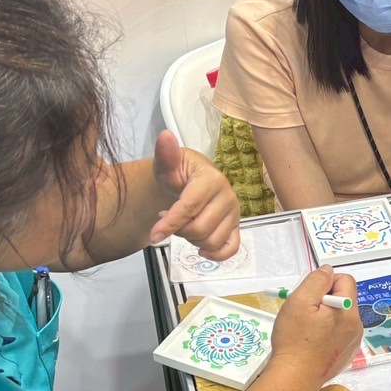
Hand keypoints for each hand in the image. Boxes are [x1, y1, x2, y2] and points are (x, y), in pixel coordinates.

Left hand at [148, 131, 239, 258]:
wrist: (192, 179)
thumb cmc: (178, 172)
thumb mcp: (167, 164)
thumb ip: (165, 153)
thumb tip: (164, 136)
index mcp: (212, 180)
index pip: (190, 207)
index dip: (170, 222)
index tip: (154, 234)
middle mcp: (228, 197)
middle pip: (201, 228)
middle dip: (179, 231)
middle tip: (168, 222)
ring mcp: (235, 214)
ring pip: (212, 241)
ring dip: (192, 240)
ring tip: (183, 227)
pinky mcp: (236, 227)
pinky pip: (231, 249)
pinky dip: (216, 255)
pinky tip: (200, 249)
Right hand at [269, 267, 361, 386]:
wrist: (294, 378)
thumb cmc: (295, 339)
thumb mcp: (300, 301)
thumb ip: (317, 281)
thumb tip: (328, 271)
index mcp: (348, 312)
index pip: (345, 280)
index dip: (325, 283)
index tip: (309, 296)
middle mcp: (356, 326)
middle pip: (343, 299)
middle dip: (324, 300)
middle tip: (304, 313)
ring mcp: (352, 342)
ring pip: (340, 316)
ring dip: (325, 316)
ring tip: (306, 329)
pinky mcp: (344, 354)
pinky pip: (338, 333)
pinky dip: (326, 332)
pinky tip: (312, 342)